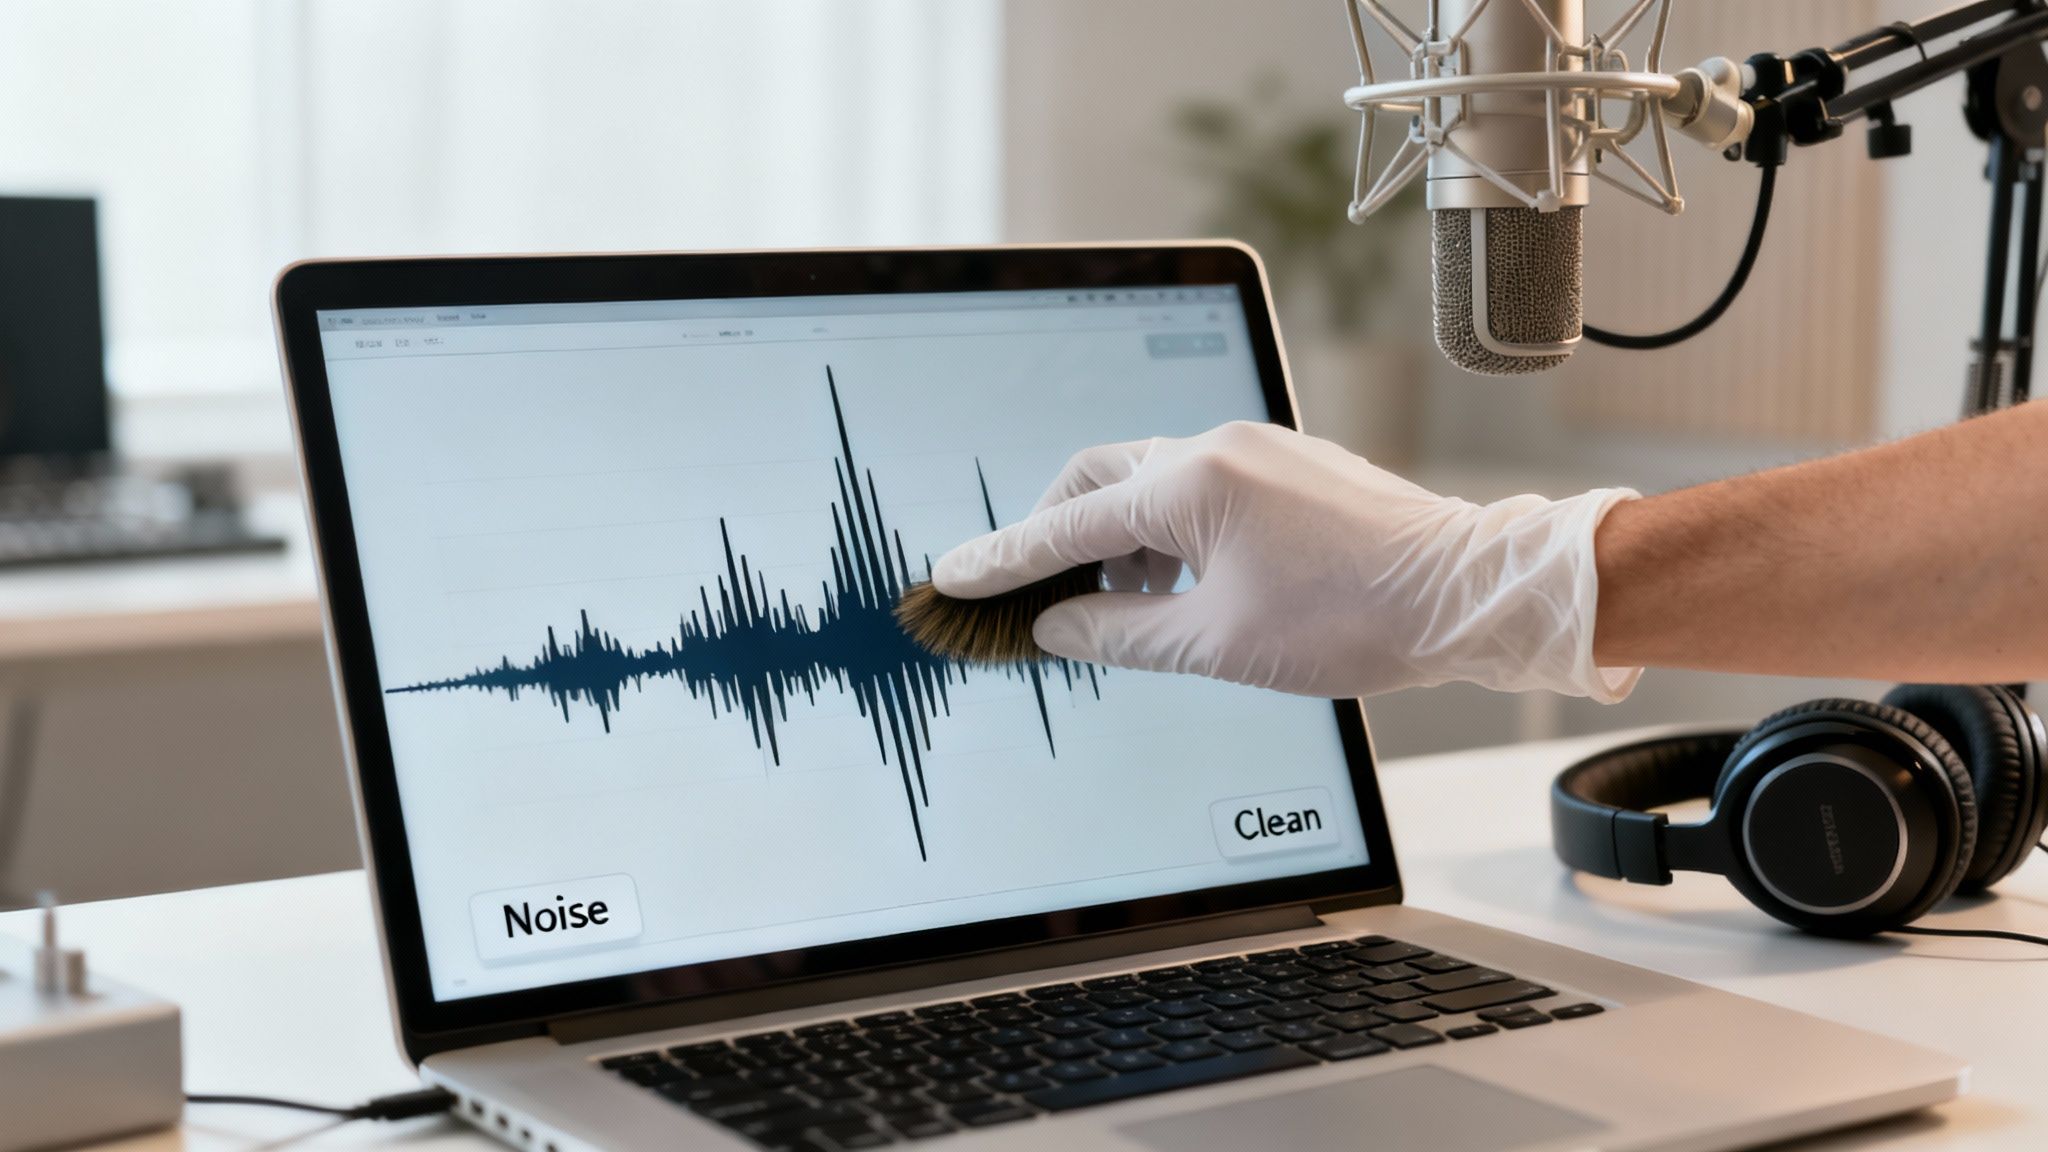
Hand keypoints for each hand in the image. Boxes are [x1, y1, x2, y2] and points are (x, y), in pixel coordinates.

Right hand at [933, 422, 1640, 699]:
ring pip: (1150, 480)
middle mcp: (1216, 447)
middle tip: (1040, 595)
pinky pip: (1198, 484)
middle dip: (1058, 534)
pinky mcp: (1287, 465)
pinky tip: (1181, 583)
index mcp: (1190, 484)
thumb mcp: (1216, 643)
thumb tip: (1055, 627)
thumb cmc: (1352, 618)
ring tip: (1122, 607)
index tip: (953, 579)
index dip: (1004, 560)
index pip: (1067, 525)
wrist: (1468, 592)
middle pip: (1097, 478)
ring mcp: (1257, 449)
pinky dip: (1168, 529)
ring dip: (1118, 538)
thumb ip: (1118, 632)